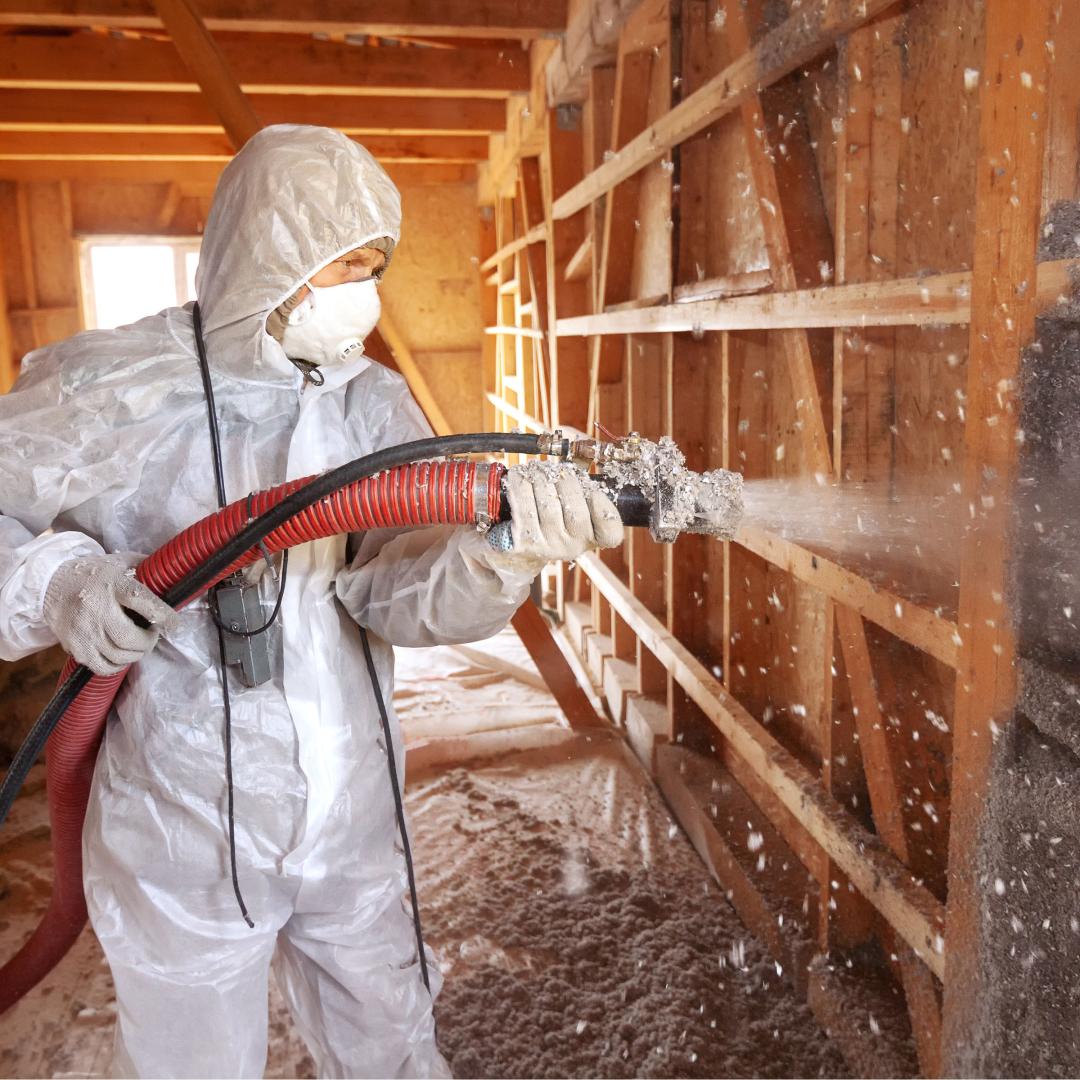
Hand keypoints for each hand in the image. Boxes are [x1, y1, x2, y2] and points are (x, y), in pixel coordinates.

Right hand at [43, 554, 179, 675]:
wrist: (50, 584)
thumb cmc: (93, 574)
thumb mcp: (119, 562)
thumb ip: (146, 566)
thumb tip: (174, 574)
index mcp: (113, 584)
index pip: (144, 602)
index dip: (164, 616)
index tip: (175, 624)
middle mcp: (96, 608)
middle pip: (129, 639)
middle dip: (149, 642)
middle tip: (152, 635)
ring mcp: (82, 630)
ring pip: (117, 656)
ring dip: (136, 654)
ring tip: (139, 644)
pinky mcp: (73, 646)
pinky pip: (102, 666)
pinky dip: (118, 665)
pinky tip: (122, 654)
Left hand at [485, 464, 623, 574]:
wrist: (518, 553)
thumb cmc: (552, 521)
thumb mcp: (573, 509)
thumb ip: (582, 485)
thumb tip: (579, 446)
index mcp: (592, 539)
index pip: (610, 532)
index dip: (603, 506)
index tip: (592, 490)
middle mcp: (572, 547)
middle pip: (575, 509)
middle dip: (563, 480)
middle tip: (553, 470)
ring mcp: (547, 547)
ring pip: (547, 502)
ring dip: (539, 477)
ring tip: (535, 469)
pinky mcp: (523, 542)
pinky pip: (522, 505)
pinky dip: (520, 483)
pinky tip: (518, 475)